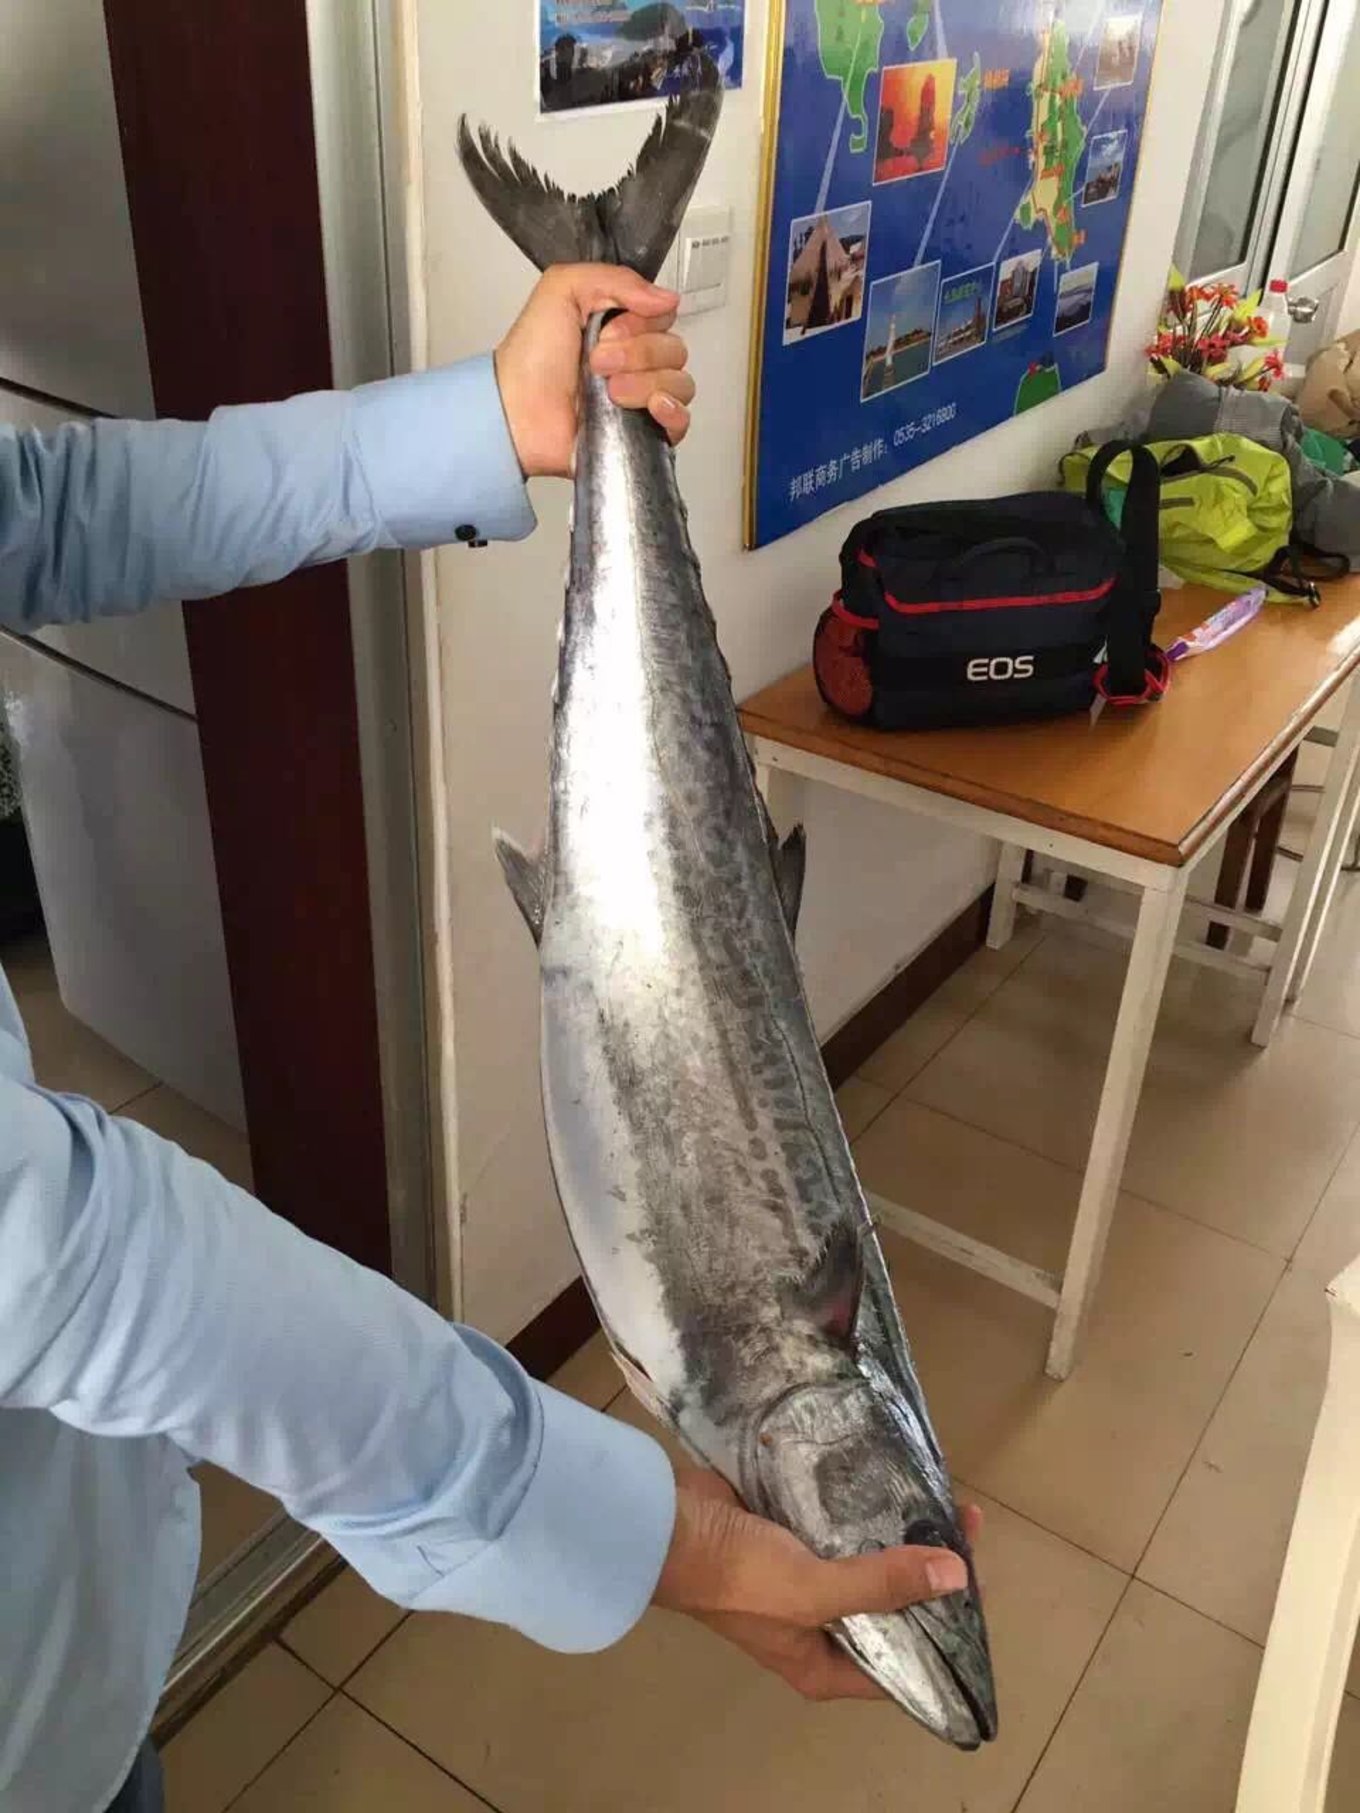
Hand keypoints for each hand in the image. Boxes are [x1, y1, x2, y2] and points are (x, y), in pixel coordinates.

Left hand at [495, 264, 694, 479]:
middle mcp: (636, 362)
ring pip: (680, 383)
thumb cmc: (531, 357)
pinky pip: (682, 421)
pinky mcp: (644, 433)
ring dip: (646, 383)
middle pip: (674, 350)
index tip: (608, 330)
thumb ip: (615, 279)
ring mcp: (641, 399)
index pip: (664, 316)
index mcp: (622, 328)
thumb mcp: (562, 288)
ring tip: (610, 392)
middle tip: (597, 362)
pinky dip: (673, 412)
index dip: (642, 322)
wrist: (517, 411)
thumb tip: (668, 298)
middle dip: (638, 353)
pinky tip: (651, 408)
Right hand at [653, 1468, 982, 1702]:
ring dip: (899, 1536)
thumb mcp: (815, 1590)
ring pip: (867, 1563)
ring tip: (940, 1501)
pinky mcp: (791, 1537)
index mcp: (823, 1665)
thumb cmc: (741, 1576)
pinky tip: (895, 1484)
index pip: (901, 1663)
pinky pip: (841, 1528)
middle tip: (963, 1525)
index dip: (943, 1629)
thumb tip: (957, 1576)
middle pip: (888, 1607)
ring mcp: (803, 1580)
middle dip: (925, 1572)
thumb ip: (883, 1585)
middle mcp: (818, 1628)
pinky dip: (866, 1510)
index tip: (977, 1583)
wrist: (669, 1526)